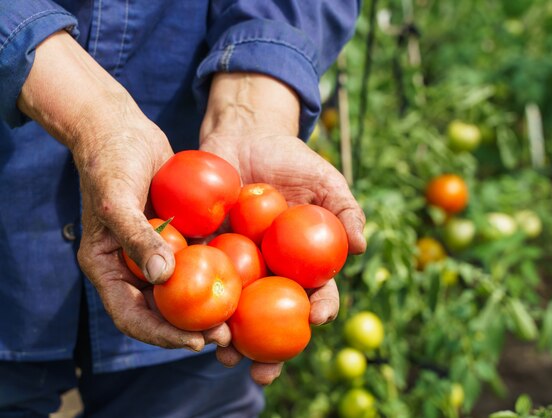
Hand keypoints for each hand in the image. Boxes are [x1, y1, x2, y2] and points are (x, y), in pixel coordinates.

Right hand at [18, 31, 227, 350]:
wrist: (122, 129)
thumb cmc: (111, 161)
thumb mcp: (117, 198)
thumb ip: (137, 236)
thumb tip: (162, 278)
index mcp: (107, 267)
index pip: (131, 316)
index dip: (162, 335)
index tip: (196, 343)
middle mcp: (129, 266)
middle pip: (160, 312)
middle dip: (190, 330)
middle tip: (225, 336)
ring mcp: (153, 252)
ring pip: (181, 292)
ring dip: (205, 307)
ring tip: (237, 316)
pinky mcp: (174, 236)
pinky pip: (195, 262)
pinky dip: (213, 275)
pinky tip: (242, 279)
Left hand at [199, 73, 365, 383]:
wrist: (245, 134)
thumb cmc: (290, 158)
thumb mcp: (324, 180)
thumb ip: (345, 209)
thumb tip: (361, 247)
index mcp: (302, 263)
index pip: (317, 293)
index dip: (320, 309)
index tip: (318, 317)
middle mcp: (270, 272)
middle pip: (273, 319)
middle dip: (271, 352)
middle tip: (265, 370)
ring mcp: (236, 266)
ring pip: (235, 310)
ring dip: (230, 338)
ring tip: (224, 355)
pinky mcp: (204, 253)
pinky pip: (200, 281)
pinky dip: (196, 302)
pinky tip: (191, 319)